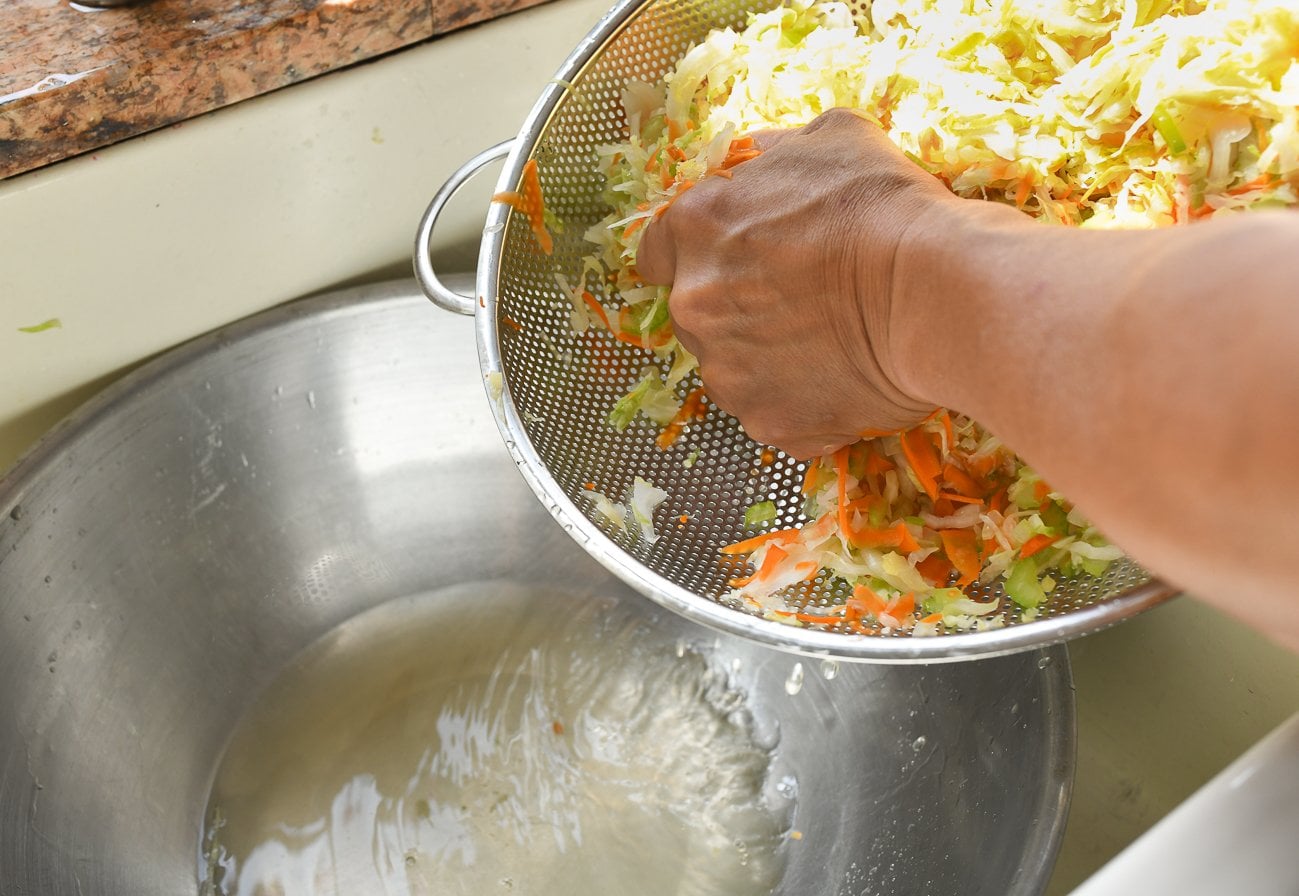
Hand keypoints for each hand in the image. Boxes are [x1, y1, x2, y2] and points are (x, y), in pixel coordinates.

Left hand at [636, 108, 957, 457]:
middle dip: (734, 309)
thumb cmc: (883, 204)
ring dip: (767, 358)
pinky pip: (777, 414)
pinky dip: (805, 403)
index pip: (656, 251)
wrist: (934, 287)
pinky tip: (849, 378)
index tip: (726, 261)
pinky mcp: (768, 422)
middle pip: (695, 314)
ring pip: (733, 369)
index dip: (693, 255)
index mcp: (695, 228)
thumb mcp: (828, 137)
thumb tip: (756, 162)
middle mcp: (694, 304)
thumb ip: (772, 154)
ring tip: (830, 342)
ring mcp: (727, 372)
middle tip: (799, 301)